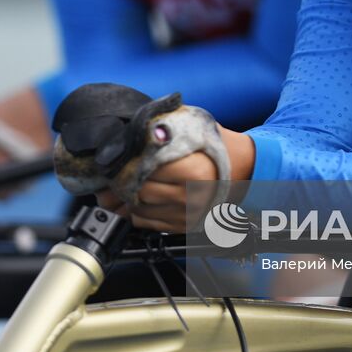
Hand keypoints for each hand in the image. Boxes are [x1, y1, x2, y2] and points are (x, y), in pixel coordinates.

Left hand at [96, 125, 255, 232]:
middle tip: (107, 174)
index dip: (122, 166)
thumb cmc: (214, 144)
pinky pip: (147, 223)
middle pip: (137, 192)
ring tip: (113, 187)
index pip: (142, 172)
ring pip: (138, 210)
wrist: (243, 167)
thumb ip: (160, 127)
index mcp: (190, 171)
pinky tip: (130, 199)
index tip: (111, 162)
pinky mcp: (184, 226)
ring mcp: (187, 215)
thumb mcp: (190, 125)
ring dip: (122, 199)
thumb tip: (127, 134)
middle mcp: (189, 197)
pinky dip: (133, 212)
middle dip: (118, 183)